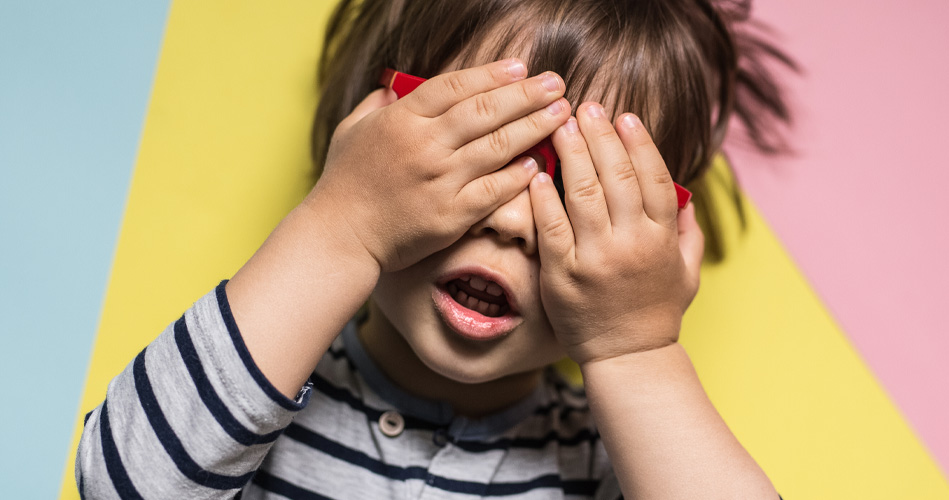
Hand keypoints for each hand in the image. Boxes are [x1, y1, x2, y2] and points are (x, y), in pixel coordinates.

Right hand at [305, 59, 570, 271]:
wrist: (340, 236)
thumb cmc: (344, 183)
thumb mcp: (350, 130)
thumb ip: (376, 104)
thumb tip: (396, 86)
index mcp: (401, 119)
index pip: (455, 87)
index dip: (491, 74)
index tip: (521, 66)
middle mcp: (424, 146)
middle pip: (485, 111)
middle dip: (526, 94)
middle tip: (556, 82)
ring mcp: (440, 181)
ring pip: (498, 147)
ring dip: (534, 127)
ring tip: (561, 113)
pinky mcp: (451, 215)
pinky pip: (495, 190)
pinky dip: (519, 175)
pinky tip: (539, 162)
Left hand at [529, 103, 703, 365]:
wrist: (628, 358)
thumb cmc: (657, 313)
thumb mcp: (687, 273)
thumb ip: (688, 234)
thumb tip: (686, 200)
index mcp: (661, 238)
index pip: (652, 178)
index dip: (638, 143)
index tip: (624, 117)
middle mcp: (631, 244)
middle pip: (616, 177)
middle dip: (601, 136)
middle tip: (586, 107)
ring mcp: (595, 258)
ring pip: (583, 194)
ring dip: (572, 154)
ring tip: (562, 125)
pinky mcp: (562, 274)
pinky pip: (551, 227)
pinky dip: (543, 197)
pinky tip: (536, 172)